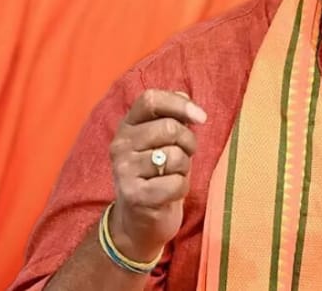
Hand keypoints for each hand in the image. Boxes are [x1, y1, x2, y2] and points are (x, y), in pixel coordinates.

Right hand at [105, 89, 205, 262]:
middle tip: (186, 155)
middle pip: (169, 128)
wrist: (138, 223)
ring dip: (185, 167)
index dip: (179, 104)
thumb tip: (185, 97)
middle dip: (189, 142)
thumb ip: (171, 117)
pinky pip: (176, 183)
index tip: (200, 117)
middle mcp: (120, 145)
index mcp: (127, 126)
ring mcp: (124, 171)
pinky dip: (182, 188)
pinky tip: (170, 193)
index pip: (150, 100)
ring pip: (175, 156)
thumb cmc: (156, 175)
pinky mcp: (134, 195)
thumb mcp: (162, 142)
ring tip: (173, 175)